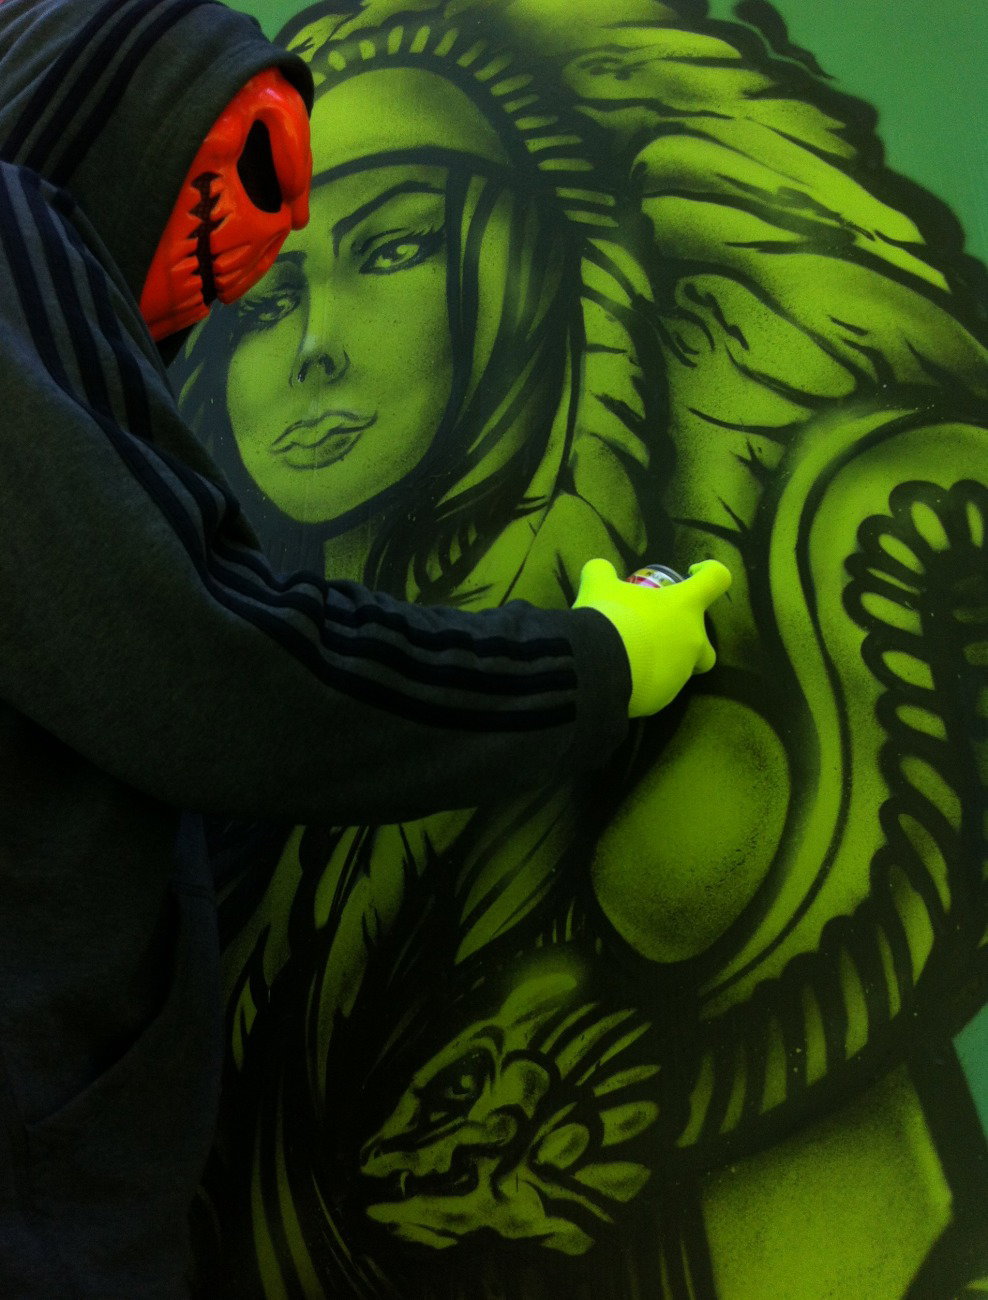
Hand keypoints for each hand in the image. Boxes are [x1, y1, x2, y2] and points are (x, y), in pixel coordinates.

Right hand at [573, 558, 731, 716]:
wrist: (597, 667)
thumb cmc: (609, 618)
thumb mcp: (598, 586)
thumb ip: (601, 572)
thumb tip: (599, 569)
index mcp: (685, 606)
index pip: (716, 579)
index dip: (709, 572)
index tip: (691, 574)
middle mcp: (692, 641)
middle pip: (706, 644)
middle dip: (685, 641)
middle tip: (654, 634)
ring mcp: (681, 674)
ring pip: (679, 669)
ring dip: (658, 661)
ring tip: (625, 658)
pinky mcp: (663, 699)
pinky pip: (657, 689)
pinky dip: (643, 683)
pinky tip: (619, 678)